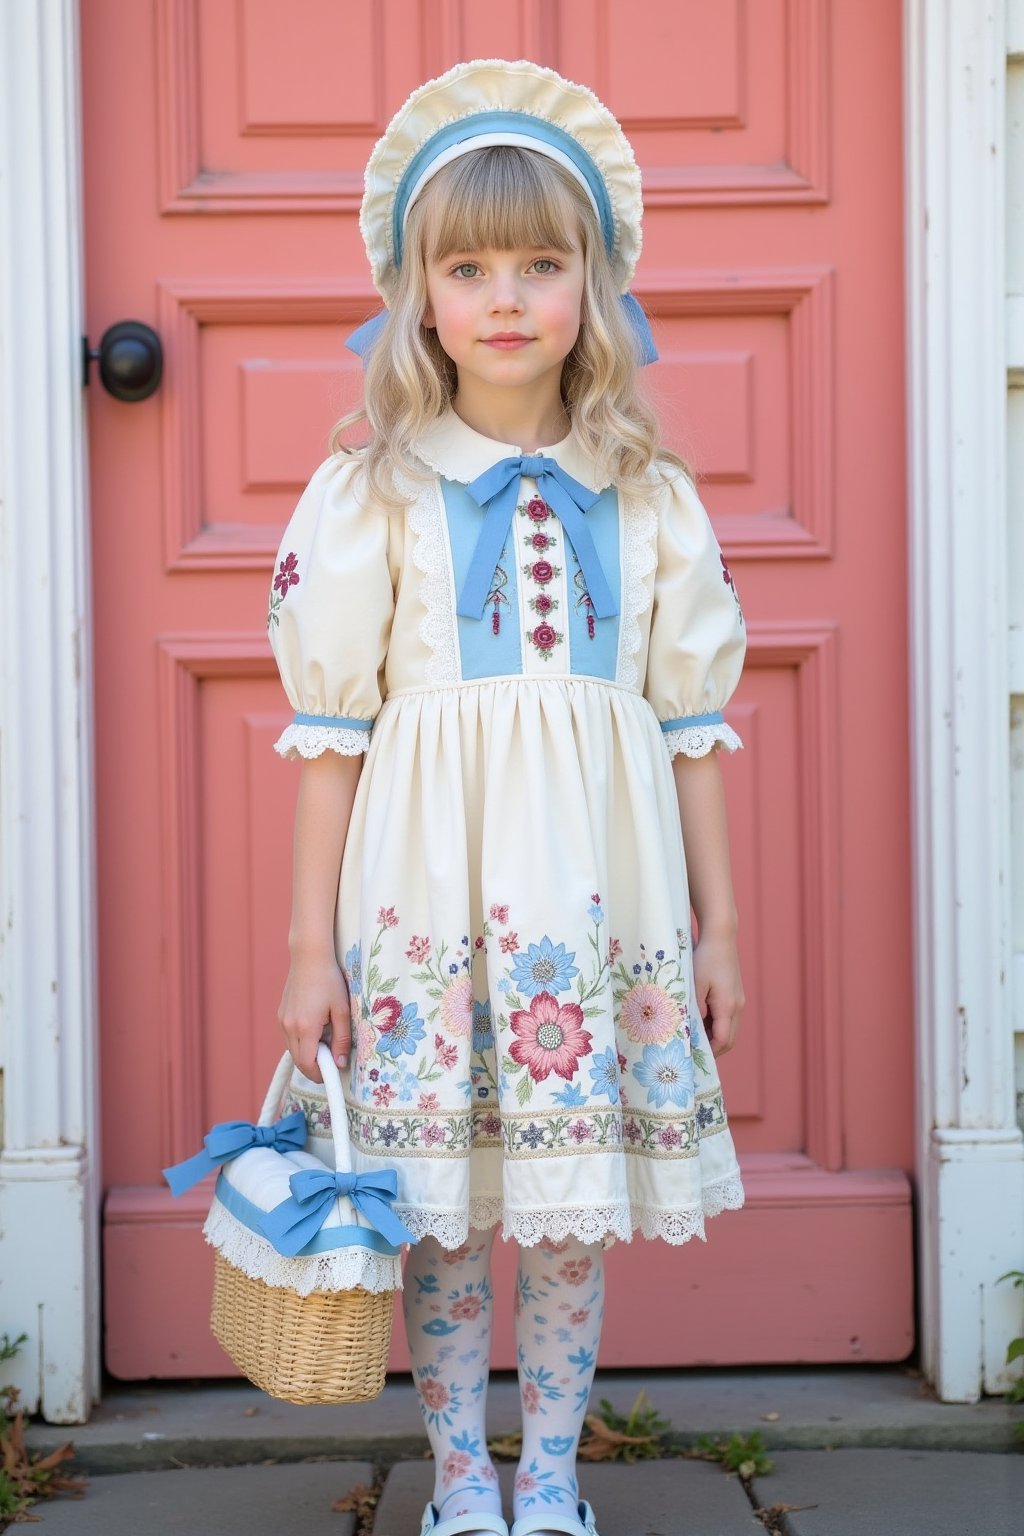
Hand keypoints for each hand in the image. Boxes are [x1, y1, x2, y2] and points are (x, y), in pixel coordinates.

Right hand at [278, 949, 351, 1081]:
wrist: (309, 957)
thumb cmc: (329, 980)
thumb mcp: (342, 1010)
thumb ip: (342, 1039)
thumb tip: (341, 1063)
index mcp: (305, 1027)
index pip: (307, 1064)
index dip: (319, 1074)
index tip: (331, 1074)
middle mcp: (289, 1026)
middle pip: (298, 1060)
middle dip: (314, 1066)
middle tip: (332, 1060)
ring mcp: (282, 1020)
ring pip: (293, 1050)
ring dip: (307, 1054)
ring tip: (325, 1041)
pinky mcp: (281, 1015)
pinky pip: (289, 1038)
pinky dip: (301, 1042)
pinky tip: (315, 1030)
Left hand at [692, 929, 743, 1057]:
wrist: (720, 936)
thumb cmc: (705, 958)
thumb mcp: (694, 984)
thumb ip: (694, 1009)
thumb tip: (692, 1029)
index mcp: (728, 1007)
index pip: (722, 1041)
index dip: (708, 1052)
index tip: (692, 1057)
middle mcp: (737, 1007)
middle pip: (728, 1039)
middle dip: (712, 1048)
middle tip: (691, 1052)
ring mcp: (738, 1001)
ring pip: (728, 1029)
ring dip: (713, 1036)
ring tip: (691, 1035)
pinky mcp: (735, 995)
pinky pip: (727, 1018)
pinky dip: (715, 1024)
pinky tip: (699, 1019)